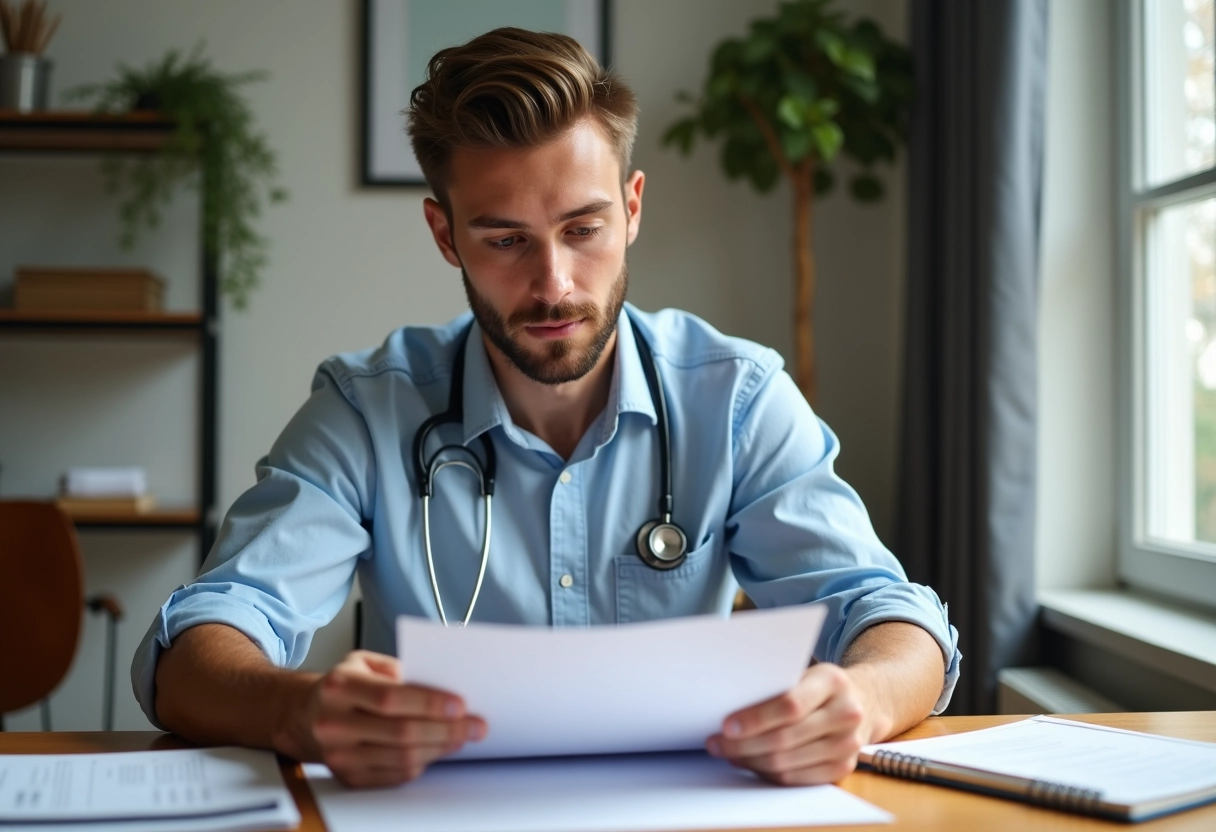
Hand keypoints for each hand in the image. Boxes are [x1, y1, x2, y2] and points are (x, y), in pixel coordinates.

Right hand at [294, 650, 485, 787]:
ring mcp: (339, 754)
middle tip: (475, 725)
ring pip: (401, 757)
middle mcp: (334, 722)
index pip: (390, 698)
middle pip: (401, 732)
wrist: (303, 716)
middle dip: (446, 729)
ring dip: (440, 748)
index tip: (460, 704)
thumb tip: (441, 683)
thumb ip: (399, 669)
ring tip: (462, 737)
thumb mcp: (363, 662)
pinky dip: (423, 763)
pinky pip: (395, 775)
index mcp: (339, 686)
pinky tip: (438, 750)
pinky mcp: (347, 776)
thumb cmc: (341, 686)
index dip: (429, 703)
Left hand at [706, 663, 872, 785]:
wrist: (864, 701)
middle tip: (716, 742)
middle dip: (744, 744)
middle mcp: (846, 713)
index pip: (790, 705)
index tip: (727, 725)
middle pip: (785, 738)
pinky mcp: (843, 767)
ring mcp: (848, 744)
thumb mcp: (804, 672)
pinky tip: (752, 762)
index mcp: (833, 681)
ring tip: (728, 752)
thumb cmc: (821, 685)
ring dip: (751, 760)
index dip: (756, 718)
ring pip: (787, 762)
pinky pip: (796, 778)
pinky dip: (768, 773)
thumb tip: (729, 704)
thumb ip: (776, 684)